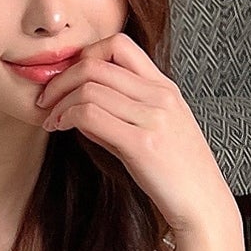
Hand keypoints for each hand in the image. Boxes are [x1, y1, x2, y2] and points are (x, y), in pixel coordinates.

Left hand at [34, 30, 239, 239]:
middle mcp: (159, 96)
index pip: (119, 44)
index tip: (69, 82)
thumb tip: (82, 107)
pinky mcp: (142, 144)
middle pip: (95, 63)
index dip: (84, 57)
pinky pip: (91, 115)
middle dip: (61, 79)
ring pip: (89, 88)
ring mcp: (152, 118)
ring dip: (59, 102)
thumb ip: (123, 113)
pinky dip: (67, 118)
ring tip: (52, 120)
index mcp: (165, 87)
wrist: (204, 205)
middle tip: (46, 100)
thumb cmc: (178, 174)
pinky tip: (61, 129)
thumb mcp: (157, 132)